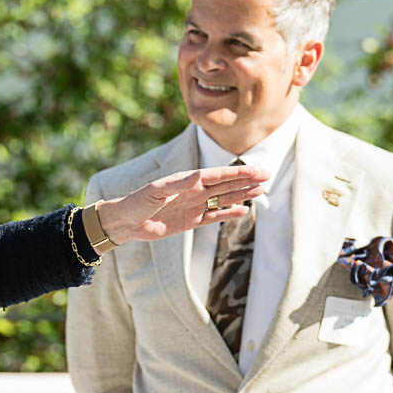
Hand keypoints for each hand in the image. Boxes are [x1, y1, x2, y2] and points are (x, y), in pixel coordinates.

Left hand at [96, 165, 268, 244]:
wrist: (125, 223)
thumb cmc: (136, 203)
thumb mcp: (155, 192)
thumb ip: (176, 185)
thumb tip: (197, 176)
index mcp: (186, 181)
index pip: (217, 175)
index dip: (237, 173)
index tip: (255, 170)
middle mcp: (193, 191)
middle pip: (225, 184)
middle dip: (246, 180)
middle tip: (267, 175)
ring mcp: (193, 206)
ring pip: (223, 199)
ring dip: (241, 194)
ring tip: (261, 190)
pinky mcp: (190, 221)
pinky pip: (213, 217)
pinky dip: (228, 214)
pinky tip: (243, 211)